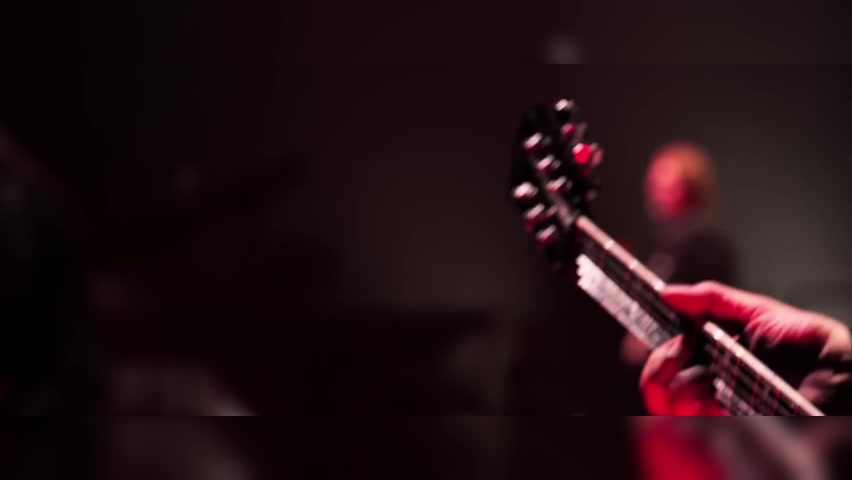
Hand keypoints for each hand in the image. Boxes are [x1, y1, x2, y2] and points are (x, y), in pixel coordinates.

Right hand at [640, 281, 851, 414]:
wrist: (838, 373)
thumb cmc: (807, 342)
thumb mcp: (758, 310)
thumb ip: (712, 299)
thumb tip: (669, 293)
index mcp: (715, 349)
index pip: (670, 351)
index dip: (658, 345)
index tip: (654, 334)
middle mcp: (711, 377)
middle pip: (660, 378)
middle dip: (658, 363)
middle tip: (674, 353)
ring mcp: (718, 403)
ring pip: (668, 401)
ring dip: (671, 384)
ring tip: (694, 374)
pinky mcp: (728, 424)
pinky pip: (691, 420)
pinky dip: (689, 405)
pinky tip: (705, 394)